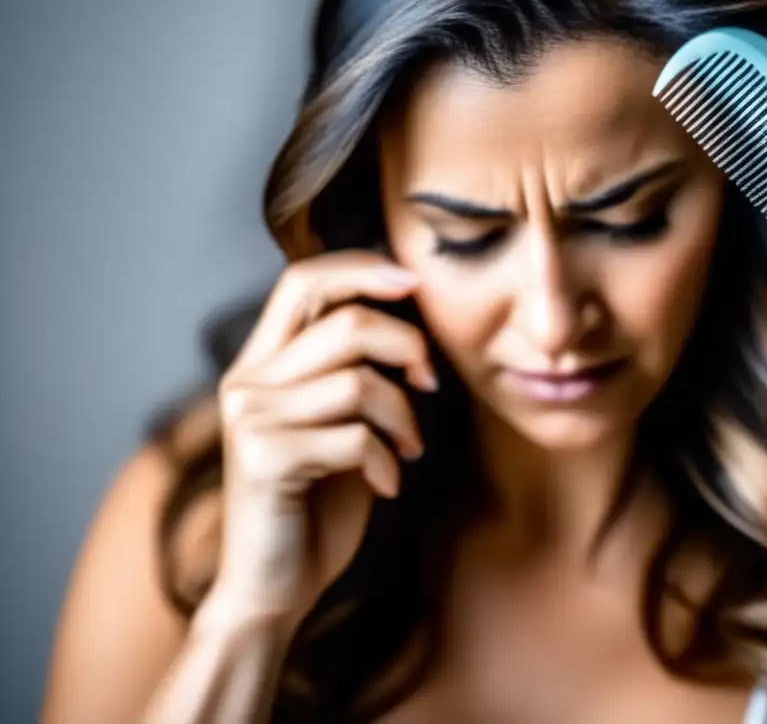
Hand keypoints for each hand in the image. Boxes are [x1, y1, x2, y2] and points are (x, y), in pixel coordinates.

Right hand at [209, 250, 437, 621]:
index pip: (303, 281)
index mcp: (263, 363)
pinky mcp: (263, 459)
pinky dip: (386, 462)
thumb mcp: (338, 422)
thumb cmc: (317, 502)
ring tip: (408, 447)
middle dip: (408, 346)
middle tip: (430, 382)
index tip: (413, 280)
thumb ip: (354, 369)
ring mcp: (250, 419)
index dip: (361, 268)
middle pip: (346, 322)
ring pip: (360, 383)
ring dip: (404, 417)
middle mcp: (247, 381)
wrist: (274, 586)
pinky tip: (386, 484)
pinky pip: (355, 438)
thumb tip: (406, 314)